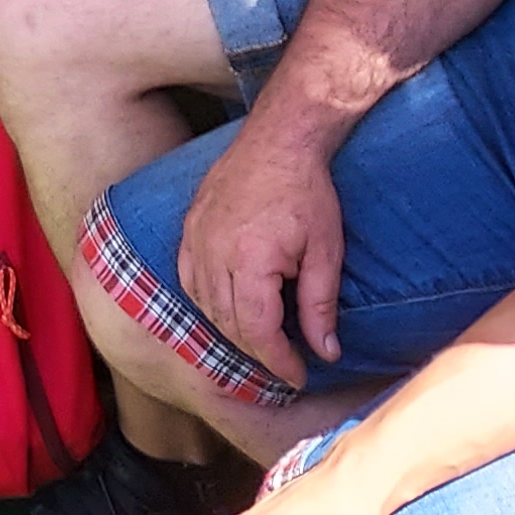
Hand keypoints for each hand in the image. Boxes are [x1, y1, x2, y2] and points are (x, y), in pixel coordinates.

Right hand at [175, 117, 345, 388]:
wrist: (280, 138)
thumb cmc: (308, 192)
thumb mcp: (325, 252)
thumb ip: (320, 306)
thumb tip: (326, 353)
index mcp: (249, 261)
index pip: (257, 331)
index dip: (278, 361)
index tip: (297, 376)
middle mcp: (213, 252)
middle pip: (228, 323)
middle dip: (256, 351)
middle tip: (283, 363)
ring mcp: (196, 238)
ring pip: (204, 304)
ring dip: (230, 329)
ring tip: (260, 339)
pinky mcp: (189, 226)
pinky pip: (188, 278)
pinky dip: (206, 300)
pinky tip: (226, 306)